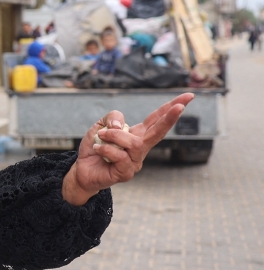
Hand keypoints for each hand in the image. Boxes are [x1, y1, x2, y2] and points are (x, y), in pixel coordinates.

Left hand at [61, 93, 194, 205]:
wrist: (82, 171)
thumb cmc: (95, 147)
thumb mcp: (100, 125)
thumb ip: (112, 117)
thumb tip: (120, 125)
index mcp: (137, 134)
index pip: (157, 119)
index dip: (171, 108)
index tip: (188, 97)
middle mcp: (140, 148)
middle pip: (159, 132)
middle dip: (170, 118)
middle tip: (181, 106)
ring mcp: (135, 162)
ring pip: (134, 143)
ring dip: (115, 136)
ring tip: (102, 136)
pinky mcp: (127, 173)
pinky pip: (120, 156)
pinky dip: (105, 148)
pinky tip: (97, 149)